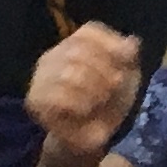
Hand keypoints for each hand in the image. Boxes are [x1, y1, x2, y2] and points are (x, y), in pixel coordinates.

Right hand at [25, 22, 145, 166]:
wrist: (93, 134)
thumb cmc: (109, 101)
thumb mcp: (128, 76)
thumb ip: (129, 57)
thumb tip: (132, 42)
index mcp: (74, 44)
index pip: (88, 32)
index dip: (110, 45)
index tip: (124, 64)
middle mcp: (53, 55)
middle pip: (78, 51)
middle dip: (104, 71)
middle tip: (113, 88)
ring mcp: (40, 77)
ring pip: (67, 74)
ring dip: (92, 90)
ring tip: (100, 100)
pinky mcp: (34, 100)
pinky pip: (56, 97)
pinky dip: (78, 104)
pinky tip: (85, 110)